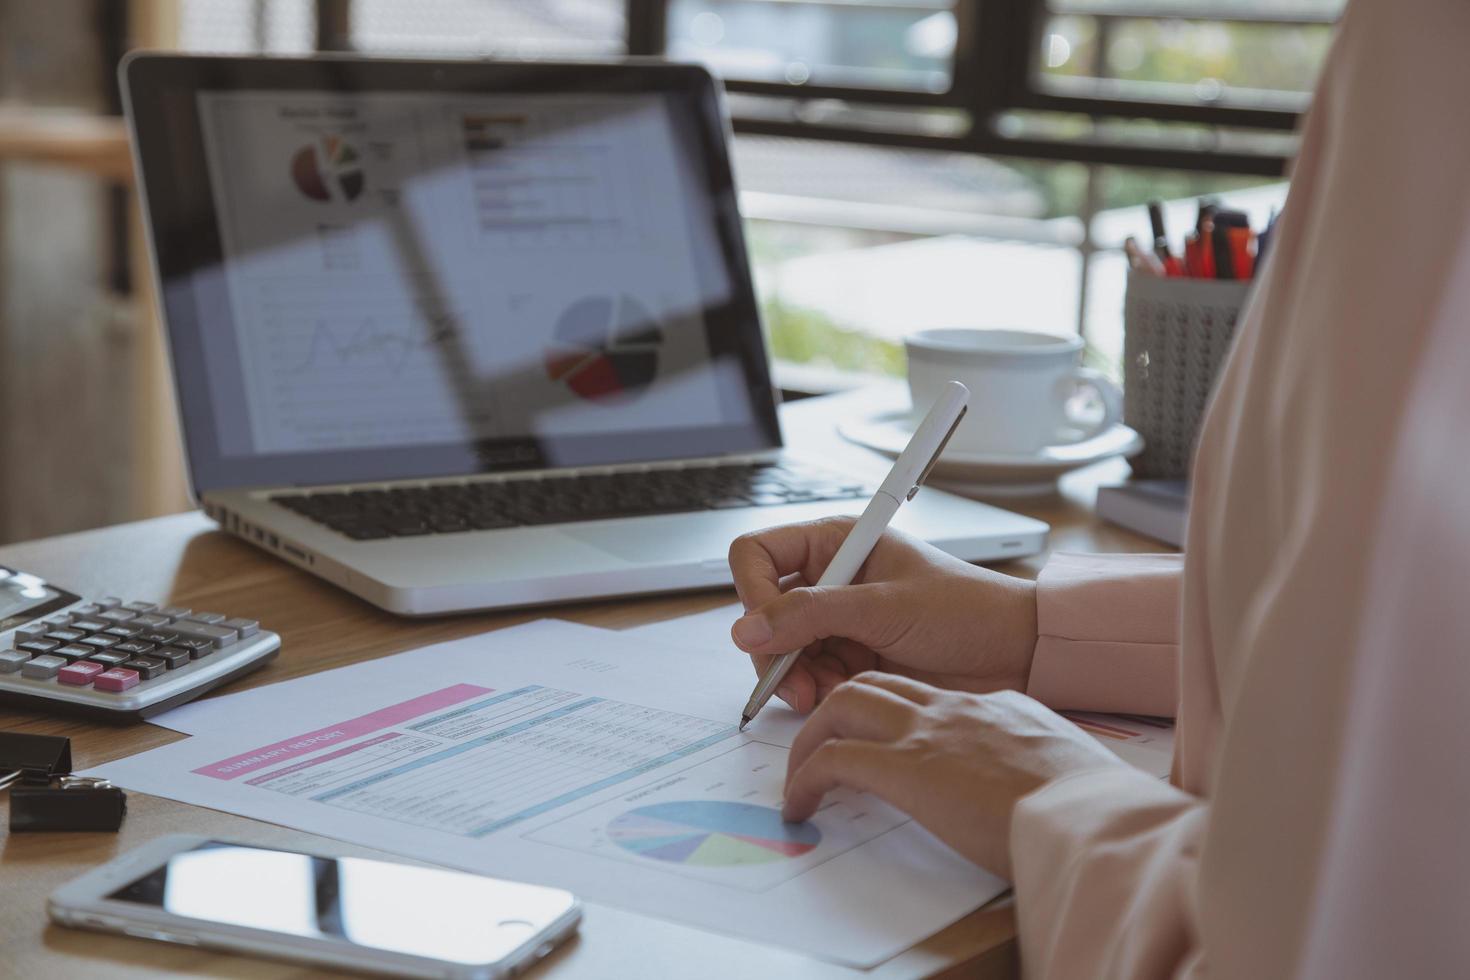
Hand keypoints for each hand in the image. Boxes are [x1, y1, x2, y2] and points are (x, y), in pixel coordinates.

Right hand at [728, 518, 1036, 712]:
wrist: (1016, 654)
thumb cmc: (968, 610)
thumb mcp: (886, 607)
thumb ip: (812, 614)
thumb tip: (748, 629)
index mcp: (837, 543)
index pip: (758, 555)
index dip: (752, 592)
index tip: (764, 631)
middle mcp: (831, 578)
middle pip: (763, 609)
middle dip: (773, 649)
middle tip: (793, 681)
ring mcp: (839, 619)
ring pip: (781, 648)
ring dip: (794, 675)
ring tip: (824, 692)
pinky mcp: (850, 655)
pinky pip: (807, 673)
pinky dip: (814, 689)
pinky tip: (837, 694)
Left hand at [782, 673, 1121, 878]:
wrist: (1094, 816)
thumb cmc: (1091, 803)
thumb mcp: (1059, 762)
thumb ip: (1029, 753)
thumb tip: (1021, 772)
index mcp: (991, 706)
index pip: (923, 693)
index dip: (890, 713)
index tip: (880, 741)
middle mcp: (952, 708)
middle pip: (872, 683)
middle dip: (836, 711)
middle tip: (817, 747)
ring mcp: (927, 734)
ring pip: (842, 705)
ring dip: (810, 738)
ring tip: (799, 775)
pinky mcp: (907, 769)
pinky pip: (832, 761)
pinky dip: (806, 779)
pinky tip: (801, 805)